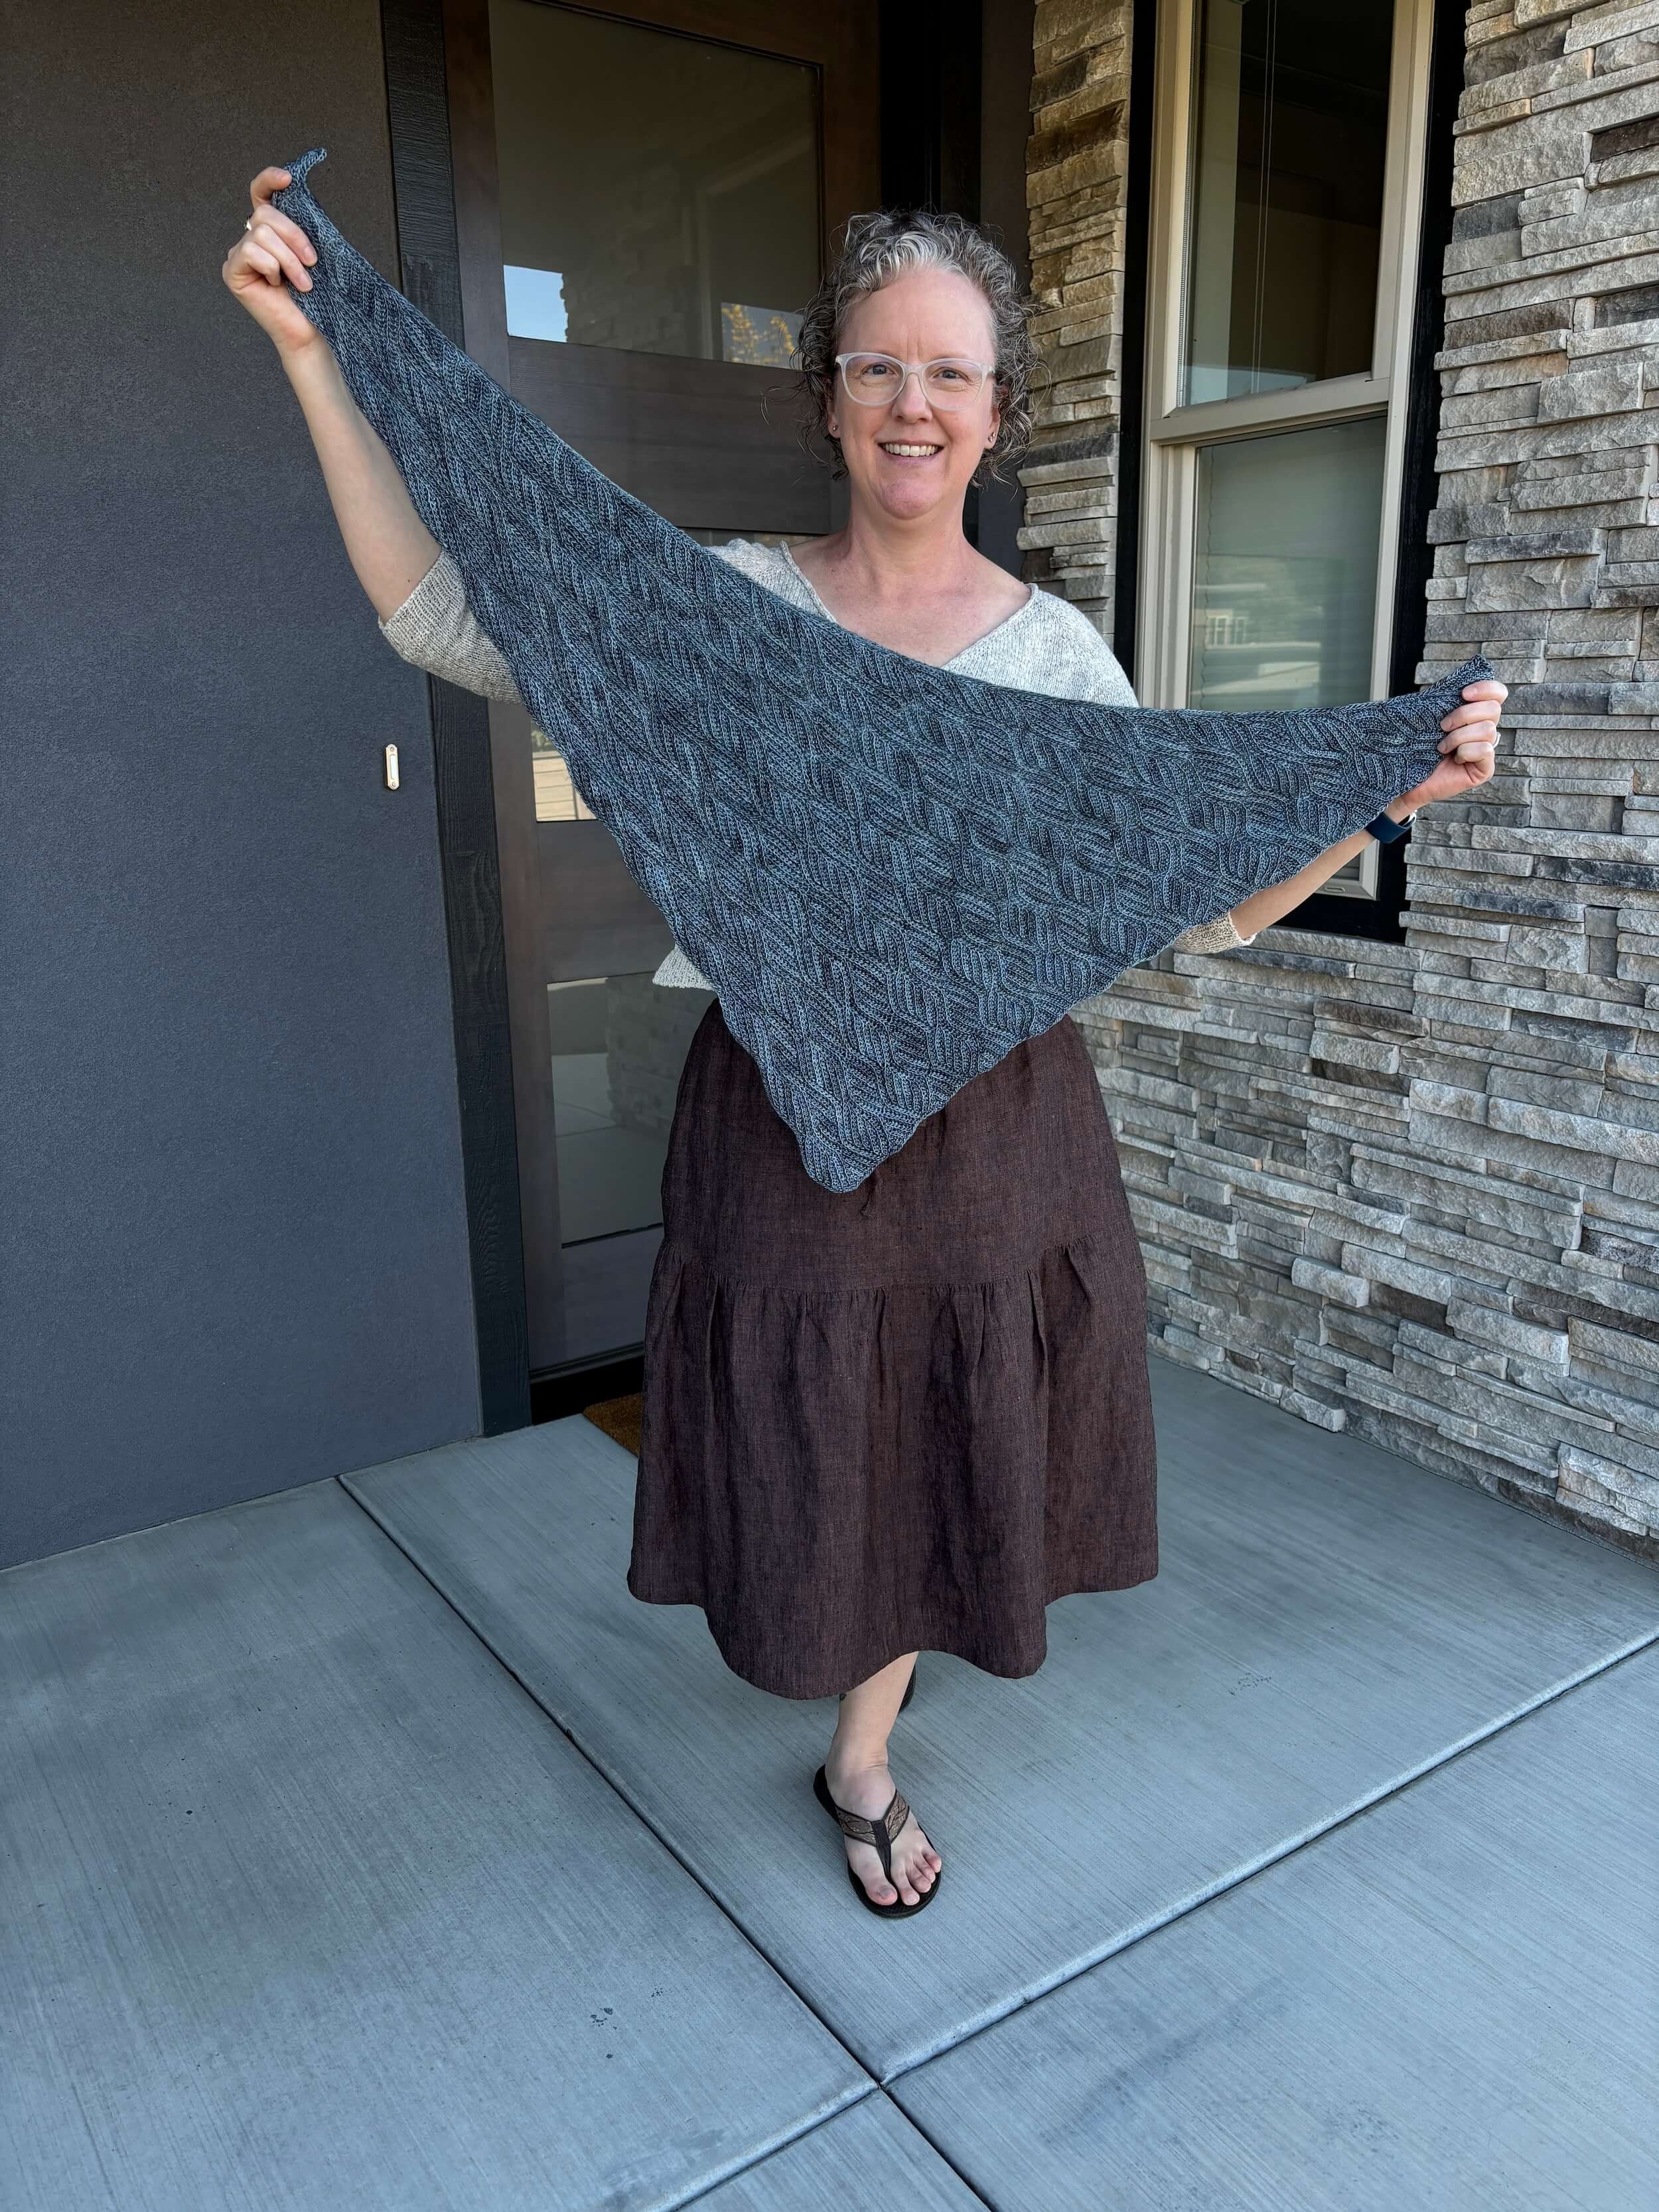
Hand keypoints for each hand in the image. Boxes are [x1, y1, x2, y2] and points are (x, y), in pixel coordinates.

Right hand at [221, 167, 319, 355]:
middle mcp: (251, 239)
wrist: (309, 330)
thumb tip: (295, 194)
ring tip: (302, 283)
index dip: (269, 180)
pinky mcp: (232, 271)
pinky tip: (277, 285)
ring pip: (261, 233)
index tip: (288, 179)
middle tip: (312, 263)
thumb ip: (299, 226)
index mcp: (270, 231)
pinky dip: (271, 267)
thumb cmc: (314, 296)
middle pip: (265, 215)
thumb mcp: (310, 253)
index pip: (261, 194)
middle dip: (294, 237)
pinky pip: (252, 251)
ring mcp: (238, 254)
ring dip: (289, 260)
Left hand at [1393, 677, 1506, 813]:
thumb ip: (1447, 700)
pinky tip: (1454, 759)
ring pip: (1487, 730)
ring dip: (1459, 736)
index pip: (1497, 693)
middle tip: (1442, 726)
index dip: (1486, 689)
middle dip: (1464, 714)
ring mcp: (1487, 750)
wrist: (1405, 776)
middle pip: (1493, 709)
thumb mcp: (1432, 717)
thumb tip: (1458, 682)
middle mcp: (1485, 730)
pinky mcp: (1484, 769)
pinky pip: (1485, 750)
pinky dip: (1466, 751)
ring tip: (1442, 746)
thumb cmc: (1417, 746)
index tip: (1464, 693)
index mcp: (1476, 714)